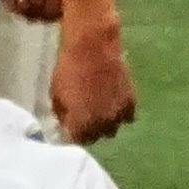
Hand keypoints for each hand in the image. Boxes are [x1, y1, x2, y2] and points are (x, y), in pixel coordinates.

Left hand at [49, 19, 137, 145]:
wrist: (92, 47)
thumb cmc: (68, 70)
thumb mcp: (55, 96)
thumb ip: (62, 116)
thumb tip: (67, 125)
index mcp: (81, 124)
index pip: (79, 141)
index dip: (74, 134)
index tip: (71, 127)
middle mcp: (102, 123)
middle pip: (97, 136)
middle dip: (89, 130)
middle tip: (84, 118)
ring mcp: (119, 113)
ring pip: (113, 128)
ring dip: (105, 123)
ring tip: (99, 111)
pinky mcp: (132, 100)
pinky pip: (128, 116)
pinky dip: (120, 113)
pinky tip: (112, 104)